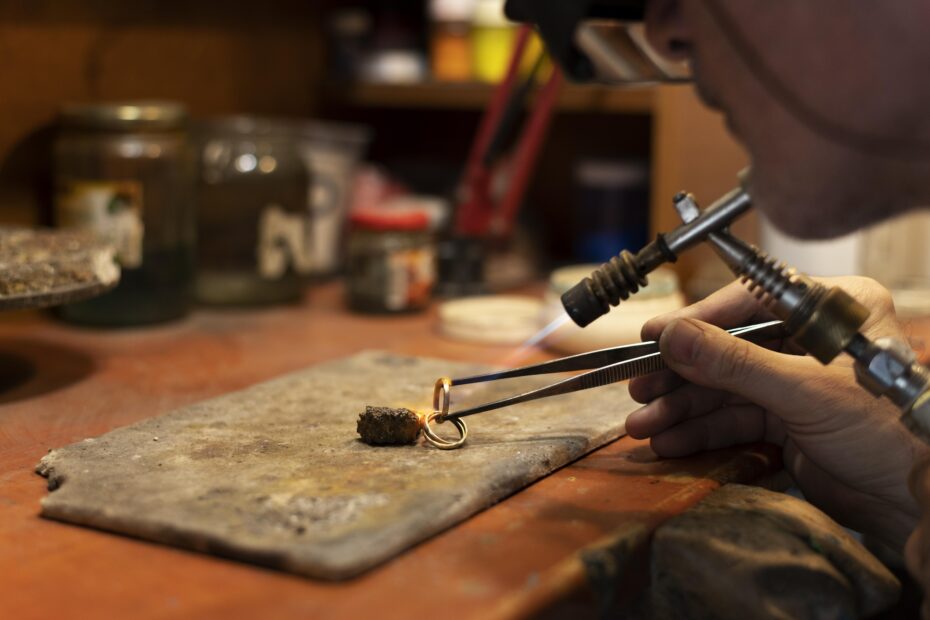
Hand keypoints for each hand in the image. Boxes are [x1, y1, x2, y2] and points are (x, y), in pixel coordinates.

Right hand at [626, 276, 928, 550]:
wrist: (917, 501)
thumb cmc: (891, 432)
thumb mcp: (806, 391)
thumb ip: (734, 363)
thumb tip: (673, 337)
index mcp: (831, 310)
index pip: (749, 303)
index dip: (696, 322)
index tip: (653, 337)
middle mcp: (810, 340)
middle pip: (728, 349)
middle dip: (680, 375)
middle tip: (639, 388)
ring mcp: (796, 381)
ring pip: (724, 389)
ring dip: (682, 409)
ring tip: (643, 425)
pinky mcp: (787, 420)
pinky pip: (733, 419)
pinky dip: (701, 432)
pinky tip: (670, 441)